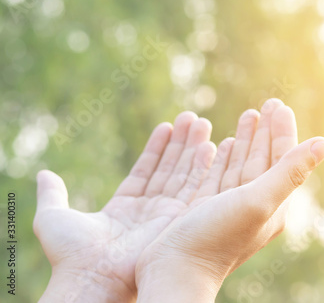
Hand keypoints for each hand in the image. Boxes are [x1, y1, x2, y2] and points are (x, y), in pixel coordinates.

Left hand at [35, 111, 215, 301]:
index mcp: (124, 207)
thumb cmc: (71, 254)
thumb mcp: (53, 216)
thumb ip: (53, 193)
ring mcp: (165, 215)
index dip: (156, 148)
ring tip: (201, 123)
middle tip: (192, 118)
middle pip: (169, 169)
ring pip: (183, 175)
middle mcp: (148, 210)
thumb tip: (44, 173)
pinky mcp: (177, 220)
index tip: (167, 127)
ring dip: (193, 148)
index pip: (145, 171)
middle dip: (181, 144)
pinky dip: (200, 166)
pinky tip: (206, 145)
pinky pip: (192, 188)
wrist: (92, 277)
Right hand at [135, 99, 323, 301]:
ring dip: (246, 140)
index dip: (283, 131)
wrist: (174, 271)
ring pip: (242, 165)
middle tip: (267, 104)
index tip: (279, 106)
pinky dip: (224, 157)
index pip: (282, 159)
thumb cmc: (216, 238)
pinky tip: (223, 145)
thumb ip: (290, 172)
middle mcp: (254, 205)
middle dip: (265, 131)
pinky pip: (220, 175)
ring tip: (248, 116)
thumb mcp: (257, 201)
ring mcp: (229, 207)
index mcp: (272, 204)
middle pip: (263, 159)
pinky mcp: (206, 208)